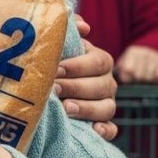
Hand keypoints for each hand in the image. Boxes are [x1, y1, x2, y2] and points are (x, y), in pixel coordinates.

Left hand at [54, 16, 117, 139]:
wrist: (46, 84)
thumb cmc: (54, 60)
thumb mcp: (60, 43)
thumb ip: (70, 30)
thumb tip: (83, 26)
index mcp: (98, 61)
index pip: (98, 62)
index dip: (78, 66)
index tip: (56, 69)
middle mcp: (106, 82)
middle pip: (102, 86)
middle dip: (76, 87)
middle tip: (54, 89)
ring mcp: (106, 104)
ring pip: (107, 108)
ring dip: (87, 109)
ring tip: (67, 108)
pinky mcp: (102, 123)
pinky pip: (111, 129)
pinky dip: (105, 131)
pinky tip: (93, 130)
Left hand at [116, 45, 157, 83]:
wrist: (150, 50)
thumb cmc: (132, 61)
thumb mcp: (124, 63)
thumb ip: (121, 71)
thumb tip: (122, 80)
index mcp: (132, 51)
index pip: (128, 69)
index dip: (127, 78)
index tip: (127, 79)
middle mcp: (144, 51)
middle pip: (139, 75)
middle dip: (136, 80)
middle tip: (136, 78)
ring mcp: (154, 55)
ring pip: (149, 77)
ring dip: (146, 80)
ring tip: (144, 75)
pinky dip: (155, 79)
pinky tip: (152, 74)